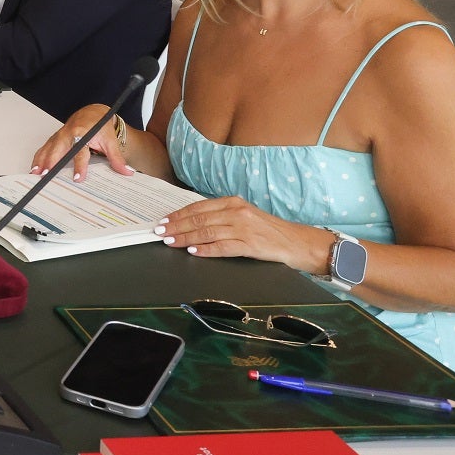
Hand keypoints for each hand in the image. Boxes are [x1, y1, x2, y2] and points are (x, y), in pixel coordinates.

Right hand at [30, 105, 134, 180]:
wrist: (93, 113)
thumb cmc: (100, 125)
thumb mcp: (110, 141)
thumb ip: (116, 158)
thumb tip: (126, 172)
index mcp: (82, 132)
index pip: (80, 151)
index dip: (79, 165)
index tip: (77, 178)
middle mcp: (68, 133)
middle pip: (59, 149)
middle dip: (51, 162)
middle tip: (47, 175)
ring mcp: (59, 135)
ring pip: (48, 148)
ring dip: (41, 161)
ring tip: (36, 174)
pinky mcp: (54, 138)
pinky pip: (44, 148)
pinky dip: (38, 158)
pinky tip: (34, 168)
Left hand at [155, 196, 328, 273]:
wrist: (295, 241)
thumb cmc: (267, 229)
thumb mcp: (243, 215)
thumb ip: (221, 216)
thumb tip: (191, 221)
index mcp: (233, 202)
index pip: (198, 208)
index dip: (178, 215)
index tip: (163, 221)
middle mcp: (237, 212)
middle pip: (199, 219)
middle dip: (176, 227)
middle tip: (160, 232)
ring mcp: (244, 228)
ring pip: (207, 232)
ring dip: (186, 238)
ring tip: (171, 242)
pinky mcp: (250, 245)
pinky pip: (224, 247)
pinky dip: (207, 249)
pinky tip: (194, 251)